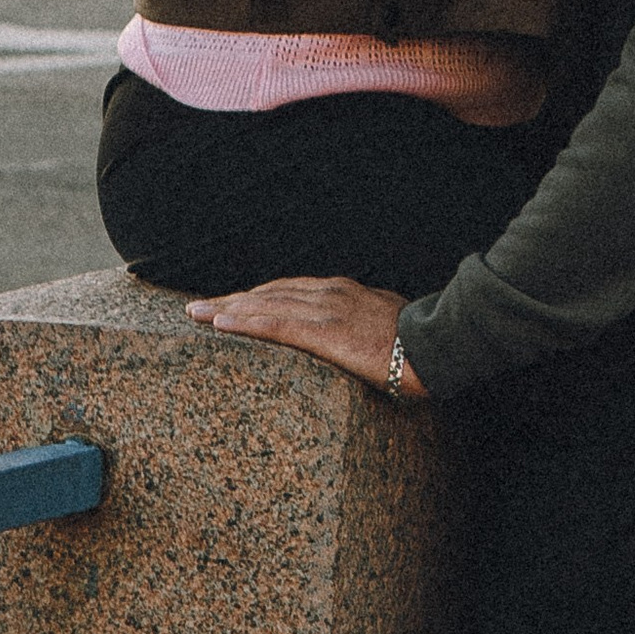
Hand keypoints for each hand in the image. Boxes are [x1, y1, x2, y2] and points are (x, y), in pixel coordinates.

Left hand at [186, 276, 426, 395]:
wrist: (437, 344)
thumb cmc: (419, 340)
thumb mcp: (386, 319)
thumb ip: (362, 321)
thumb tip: (353, 333)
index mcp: (341, 291)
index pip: (286, 289)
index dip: (254, 296)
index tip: (229, 302)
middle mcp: (328, 293)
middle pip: (267, 293)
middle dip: (230, 300)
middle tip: (197, 306)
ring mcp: (325, 311)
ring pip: (264, 305)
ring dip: (226, 309)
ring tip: (197, 314)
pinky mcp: (325, 333)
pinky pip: (276, 326)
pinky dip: (245, 323)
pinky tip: (220, 325)